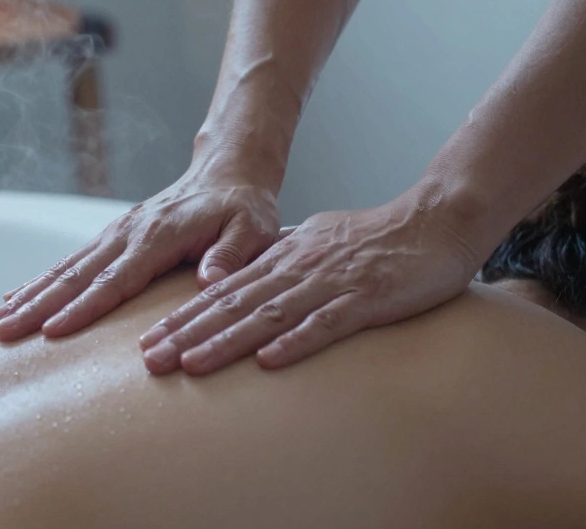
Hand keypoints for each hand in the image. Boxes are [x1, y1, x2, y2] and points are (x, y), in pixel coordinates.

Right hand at [0, 166, 279, 341]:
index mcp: (158, 236)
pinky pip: (70, 262)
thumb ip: (232, 255)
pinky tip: (15, 299)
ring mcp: (115, 234)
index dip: (84, 307)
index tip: (53, 331)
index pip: (115, 279)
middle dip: (37, 305)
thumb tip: (209, 283)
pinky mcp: (112, 238)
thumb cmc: (244, 208)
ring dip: (28, 295)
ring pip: (64, 269)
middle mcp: (127, 233)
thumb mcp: (253, 229)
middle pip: (76, 275)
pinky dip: (39, 282)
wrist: (228, 173)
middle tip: (2, 331)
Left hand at [137, 189, 482, 374]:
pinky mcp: (366, 299)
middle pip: (232, 304)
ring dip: (226, 341)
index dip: (184, 316)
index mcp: (285, 257)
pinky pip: (326, 323)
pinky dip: (295, 342)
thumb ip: (282, 259)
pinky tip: (268, 362)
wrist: (437, 220)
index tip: (148, 339)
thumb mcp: (318, 241)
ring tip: (189, 365)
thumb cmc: (378, 237)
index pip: (223, 290)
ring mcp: (330, 283)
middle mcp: (298, 268)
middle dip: (187, 333)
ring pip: (268, 315)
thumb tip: (248, 278)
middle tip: (148, 360)